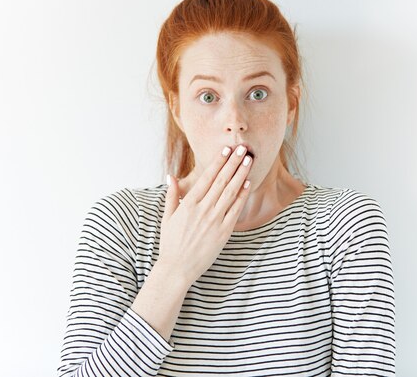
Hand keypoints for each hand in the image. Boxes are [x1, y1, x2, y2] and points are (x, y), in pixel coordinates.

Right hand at [158, 145, 252, 284]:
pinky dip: (241, 196)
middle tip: (242, 148)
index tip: (226, 150)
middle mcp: (202, 210)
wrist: (177, 269)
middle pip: (221, 181)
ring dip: (240, 175)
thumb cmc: (171, 243)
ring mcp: (214, 221)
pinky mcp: (223, 232)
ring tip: (248, 160)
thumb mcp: (168, 217)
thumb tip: (171, 176)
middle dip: (233, 163)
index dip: (218, 162)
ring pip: (230, 192)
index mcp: (188, 204)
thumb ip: (172, 195)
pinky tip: (247, 183)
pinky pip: (235, 210)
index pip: (207, 177)